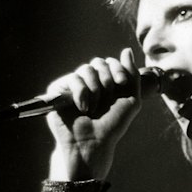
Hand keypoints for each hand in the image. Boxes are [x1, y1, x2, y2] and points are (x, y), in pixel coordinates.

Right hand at [47, 47, 141, 180]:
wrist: (93, 142)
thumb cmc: (112, 125)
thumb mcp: (131, 100)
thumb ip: (132, 75)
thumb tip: (126, 50)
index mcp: (106, 83)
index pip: (110, 62)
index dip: (118, 69)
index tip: (122, 83)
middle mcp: (89, 82)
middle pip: (99, 62)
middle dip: (107, 80)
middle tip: (107, 100)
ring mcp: (74, 86)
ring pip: (87, 69)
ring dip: (95, 90)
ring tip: (94, 108)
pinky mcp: (59, 90)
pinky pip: (73, 78)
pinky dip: (81, 93)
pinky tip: (82, 108)